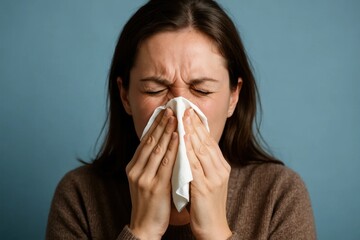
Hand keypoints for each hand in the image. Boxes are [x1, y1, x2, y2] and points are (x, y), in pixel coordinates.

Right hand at [126, 108, 178, 239]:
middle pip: (150, 141)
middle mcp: (135, 170)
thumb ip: (150, 164)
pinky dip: (172, 148)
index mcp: (133, 167)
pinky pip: (165, 163)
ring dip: (167, 131)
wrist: (144, 226)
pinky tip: (178, 137)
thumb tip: (161, 145)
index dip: (155, 125)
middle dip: (161, 123)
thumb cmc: (149, 203)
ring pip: (157, 149)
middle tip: (171, 108)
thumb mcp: (144, 180)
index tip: (163, 112)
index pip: (145, 141)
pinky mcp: (154, 186)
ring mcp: (144, 178)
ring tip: (176, 117)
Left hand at [183, 108, 231, 239]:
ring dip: (190, 133)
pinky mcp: (205, 188)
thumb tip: (191, 146)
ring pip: (201, 150)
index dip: (199, 125)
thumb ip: (202, 163)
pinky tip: (181, 141)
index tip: (189, 111)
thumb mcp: (207, 180)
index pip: (209, 141)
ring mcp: (214, 178)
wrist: (213, 228)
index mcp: (221, 166)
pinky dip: (188, 151)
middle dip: (194, 124)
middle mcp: (220, 169)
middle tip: (184, 108)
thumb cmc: (206, 204)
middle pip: (206, 141)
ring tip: (182, 118)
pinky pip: (195, 165)